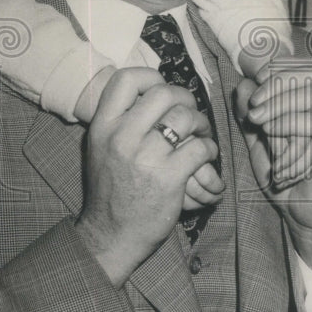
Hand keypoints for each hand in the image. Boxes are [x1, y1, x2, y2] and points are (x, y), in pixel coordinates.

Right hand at [76, 68, 220, 285]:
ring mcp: (145, 157)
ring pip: (185, 117)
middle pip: (163, 93)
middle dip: (185, 99)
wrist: (111, 234)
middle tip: (190, 113)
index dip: (151, 77)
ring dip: (201, 123)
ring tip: (201, 134)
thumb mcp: (101, 148)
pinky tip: (205, 156)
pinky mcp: (168, 177)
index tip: (162, 91)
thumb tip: (154, 91)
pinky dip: (209, 148)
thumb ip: (121, 119)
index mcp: (103, 126)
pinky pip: (200, 146)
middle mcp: (121, 137)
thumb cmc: (111, 189)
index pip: (126, 79)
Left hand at [252, 58, 311, 186]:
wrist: (301, 212)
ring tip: (257, 119)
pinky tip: (272, 130)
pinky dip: (291, 121)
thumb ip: (251, 113)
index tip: (256, 81)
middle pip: (310, 74)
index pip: (305, 66)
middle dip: (276, 84)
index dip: (279, 68)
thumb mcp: (259, 140)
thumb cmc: (285, 177)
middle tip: (253, 106)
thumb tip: (244, 85)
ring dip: (280, 103)